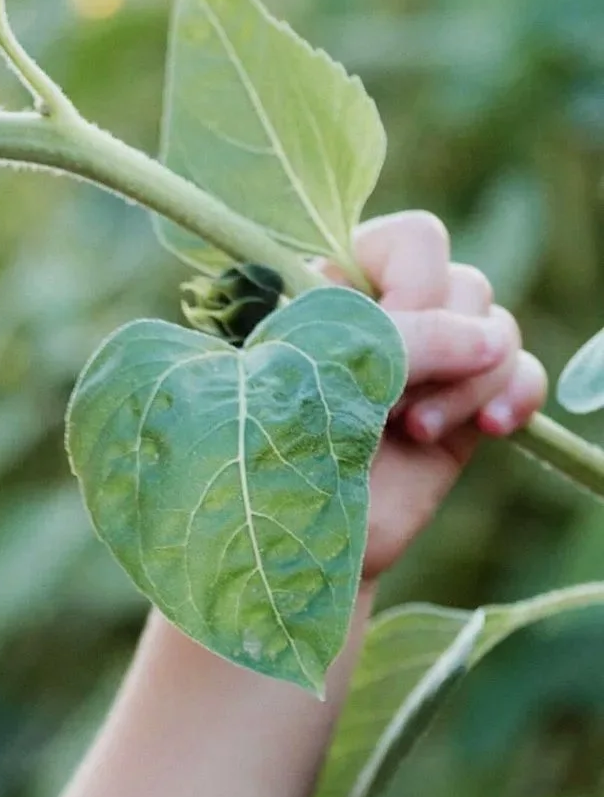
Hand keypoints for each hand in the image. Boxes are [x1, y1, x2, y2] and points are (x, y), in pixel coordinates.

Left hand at [332, 208, 546, 582]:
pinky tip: (495, 429)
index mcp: (330, 292)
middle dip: (440, 346)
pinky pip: (520, 371)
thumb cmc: (277, 462)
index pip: (410, 241)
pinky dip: (517, 393)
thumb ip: (409, 339)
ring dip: (469, 381)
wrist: (295, 554)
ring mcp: (425, 365)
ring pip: (496, 327)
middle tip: (388, 408)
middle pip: (463, 282)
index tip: (386, 341)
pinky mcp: (458, 410)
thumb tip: (496, 338)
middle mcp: (383, 320)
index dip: (416, 284)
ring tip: (416, 433)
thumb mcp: (329, 382)